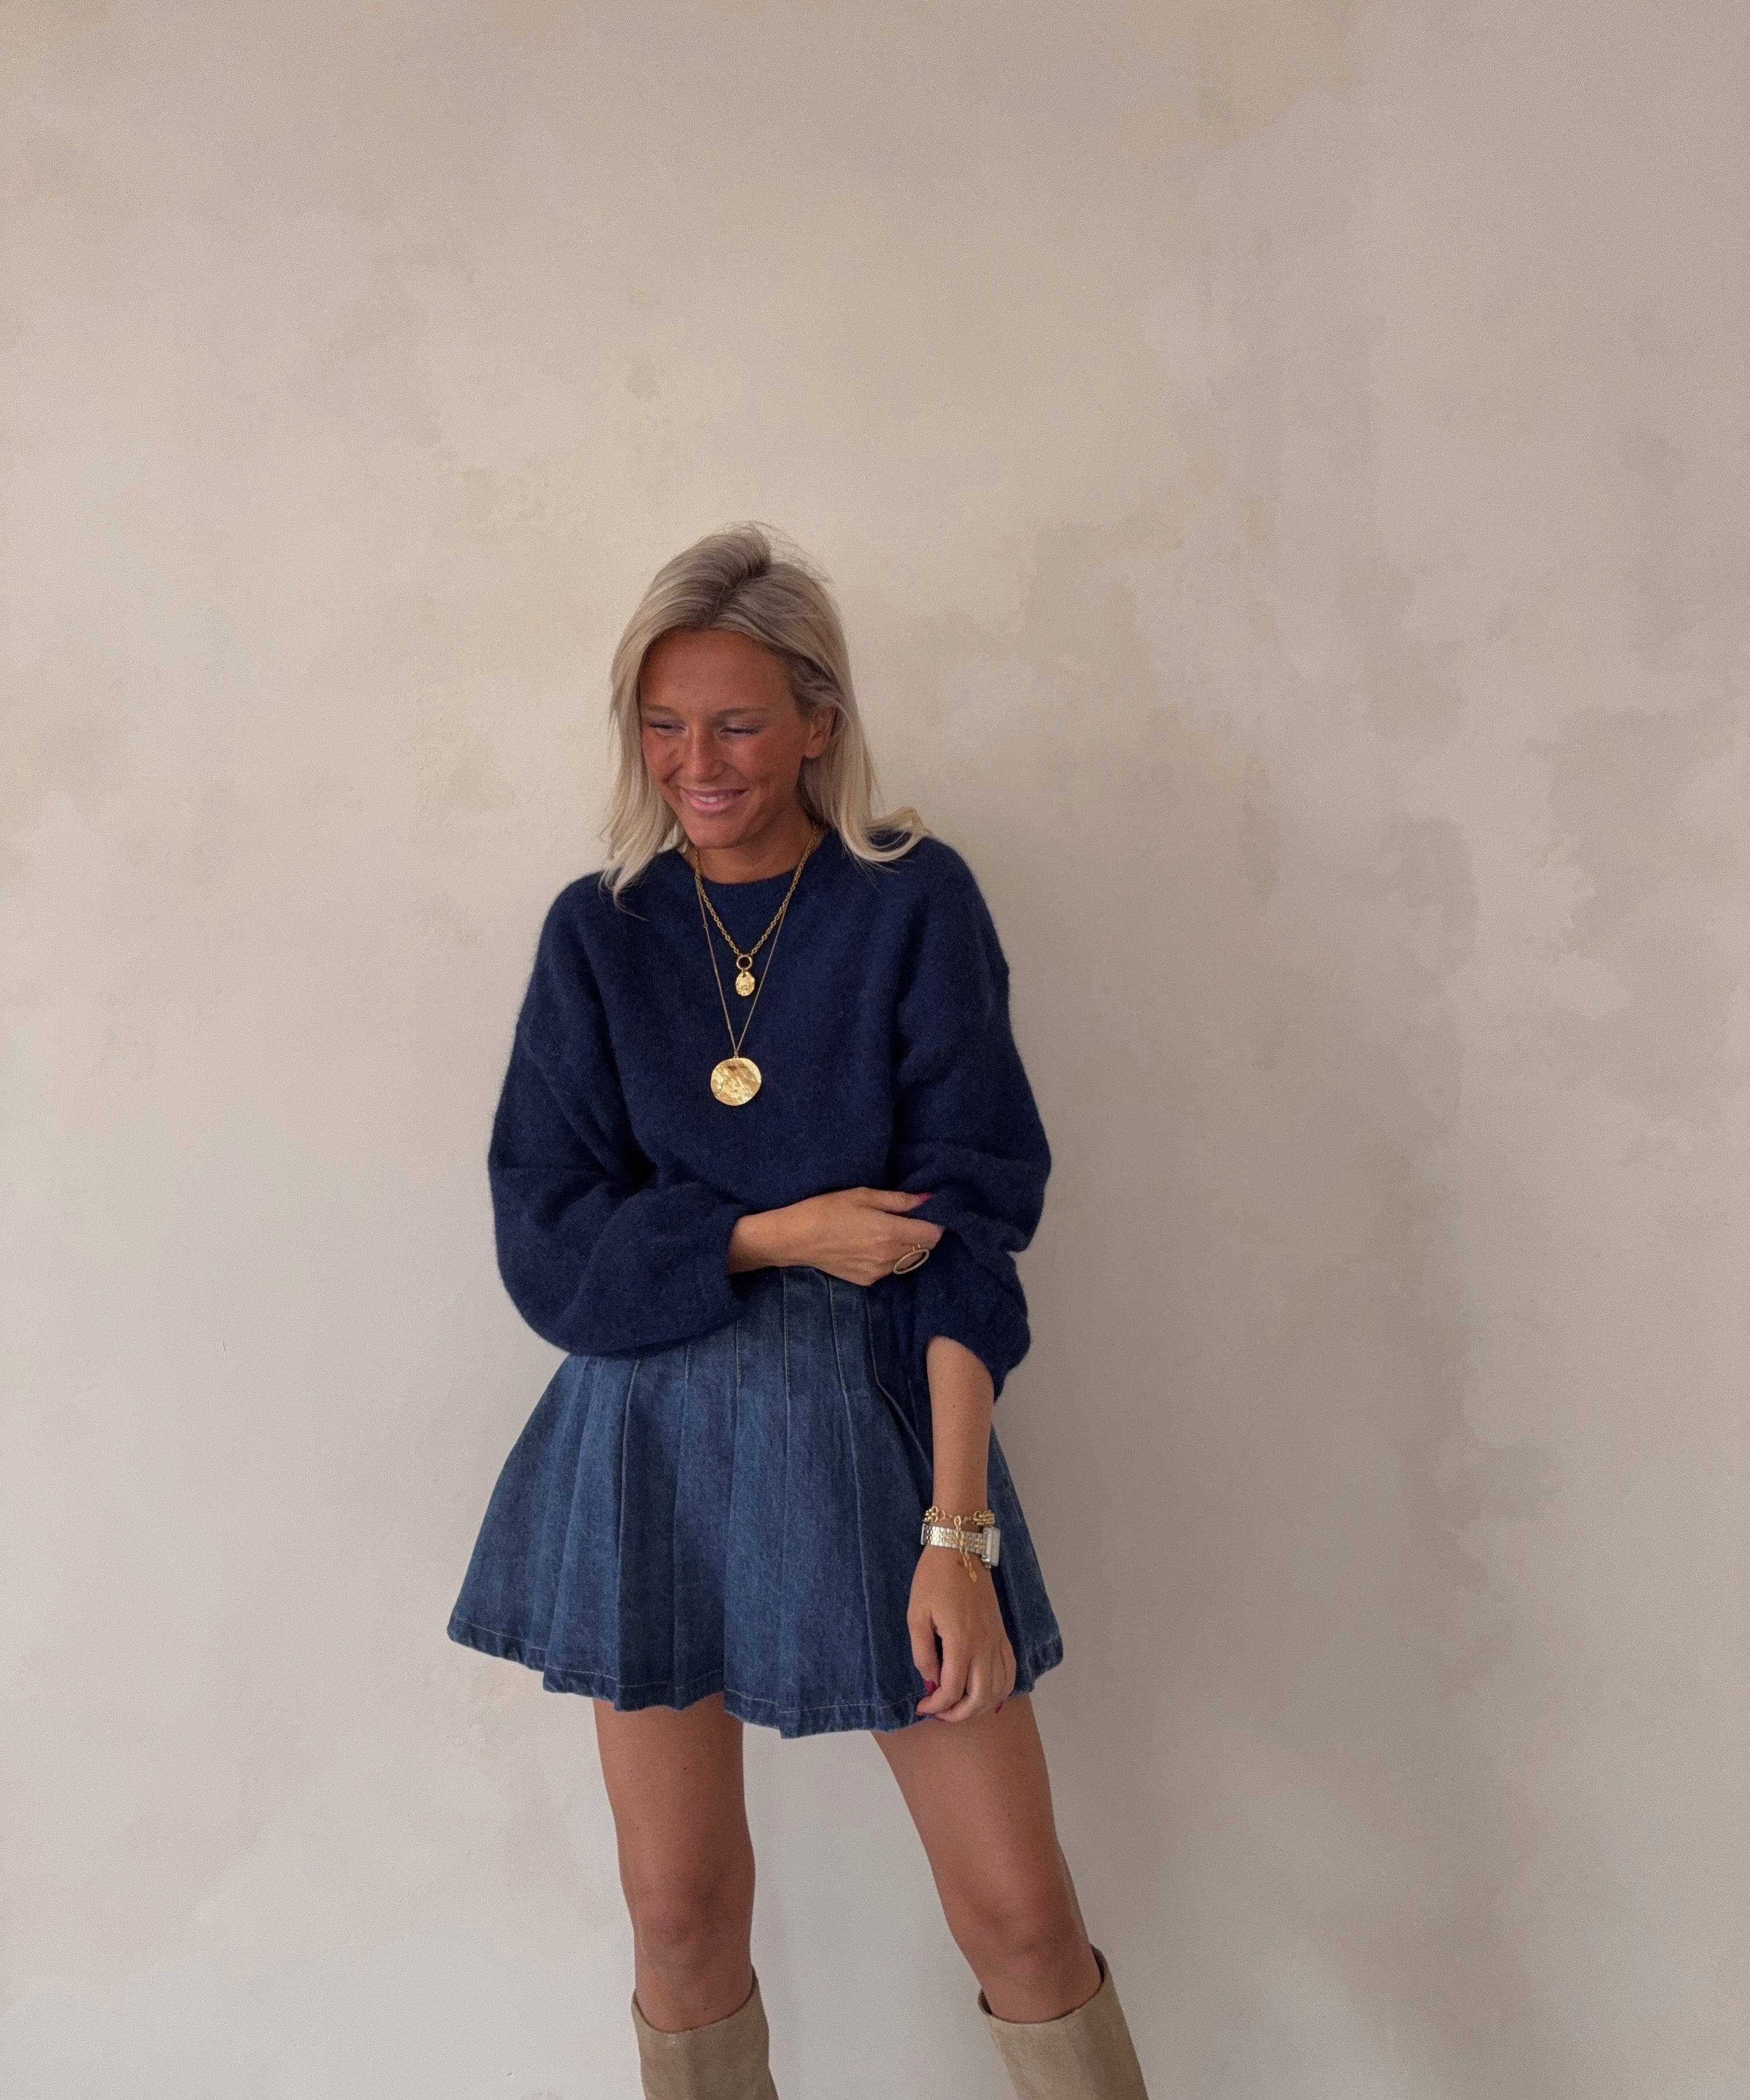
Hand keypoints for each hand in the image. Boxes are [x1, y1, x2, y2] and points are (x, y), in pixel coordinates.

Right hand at [729, 1187, 942, 1286]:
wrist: (794, 1239)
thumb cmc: (826, 1209)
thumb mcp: (862, 1195)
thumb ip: (899, 1200)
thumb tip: (929, 1199)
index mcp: (890, 1233)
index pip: (934, 1234)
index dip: (935, 1222)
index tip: (926, 1211)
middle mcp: (889, 1258)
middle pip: (925, 1248)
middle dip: (922, 1233)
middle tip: (905, 1218)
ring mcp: (878, 1272)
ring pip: (909, 1260)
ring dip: (907, 1246)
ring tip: (885, 1230)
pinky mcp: (867, 1281)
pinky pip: (891, 1269)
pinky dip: (890, 1257)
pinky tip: (870, 1244)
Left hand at [909, 1545, 1015, 1723]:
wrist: (960, 1548)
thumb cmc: (933, 1578)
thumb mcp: (916, 1615)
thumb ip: (923, 1653)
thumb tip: (930, 1681)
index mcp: (961, 1641)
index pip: (953, 1690)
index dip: (936, 1705)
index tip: (922, 1705)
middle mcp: (984, 1645)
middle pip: (980, 1697)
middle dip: (959, 1714)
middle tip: (940, 1713)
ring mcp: (997, 1640)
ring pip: (999, 1689)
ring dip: (981, 1706)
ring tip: (961, 1707)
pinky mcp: (1002, 1633)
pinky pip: (1010, 1670)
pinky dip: (1001, 1689)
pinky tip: (986, 1692)